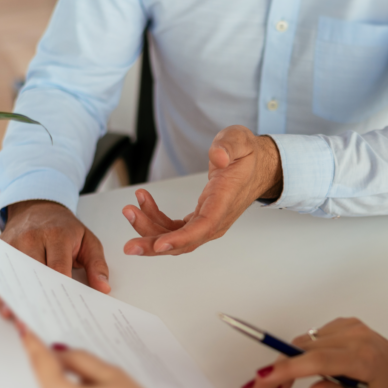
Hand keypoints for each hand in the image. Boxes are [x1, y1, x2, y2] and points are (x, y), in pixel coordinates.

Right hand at [0, 200, 109, 317]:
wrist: (39, 207)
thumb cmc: (65, 228)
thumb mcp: (88, 240)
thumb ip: (97, 265)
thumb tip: (103, 288)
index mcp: (57, 235)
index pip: (58, 266)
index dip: (60, 287)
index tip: (65, 307)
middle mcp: (31, 238)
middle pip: (33, 272)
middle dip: (37, 297)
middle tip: (42, 321)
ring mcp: (13, 243)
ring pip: (15, 275)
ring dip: (18, 299)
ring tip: (22, 321)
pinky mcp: (1, 249)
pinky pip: (2, 274)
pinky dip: (4, 292)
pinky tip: (8, 309)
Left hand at [121, 125, 281, 256]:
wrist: (258, 167)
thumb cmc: (247, 157)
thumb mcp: (240, 141)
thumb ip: (229, 147)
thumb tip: (217, 156)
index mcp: (225, 201)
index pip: (204, 226)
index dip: (180, 238)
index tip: (159, 245)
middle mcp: (216, 219)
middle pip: (185, 242)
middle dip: (155, 246)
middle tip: (130, 246)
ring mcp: (207, 223)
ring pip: (175, 239)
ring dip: (149, 230)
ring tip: (130, 209)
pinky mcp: (199, 221)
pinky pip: (173, 229)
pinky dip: (154, 219)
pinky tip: (143, 203)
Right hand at [241, 318, 387, 387]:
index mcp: (361, 359)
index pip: (317, 361)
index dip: (287, 369)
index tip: (262, 378)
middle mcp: (354, 337)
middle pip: (303, 350)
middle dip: (276, 370)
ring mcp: (348, 326)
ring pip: (303, 343)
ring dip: (286, 363)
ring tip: (277, 387)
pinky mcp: (343, 323)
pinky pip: (311, 338)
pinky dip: (300, 353)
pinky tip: (300, 371)